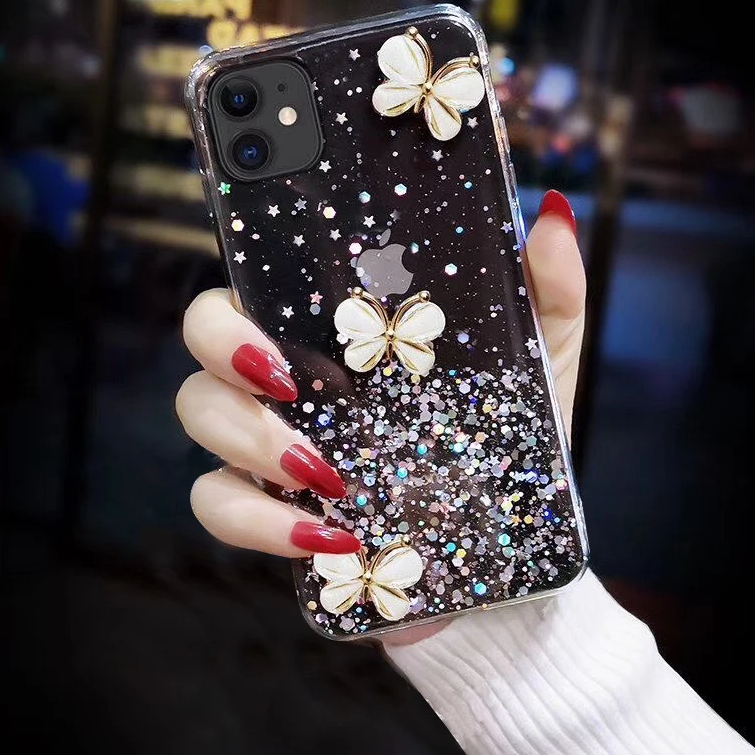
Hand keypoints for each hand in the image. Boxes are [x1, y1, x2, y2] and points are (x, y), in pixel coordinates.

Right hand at [176, 190, 584, 640]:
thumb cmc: (507, 434)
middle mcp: (289, 372)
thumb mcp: (538, 358)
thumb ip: (549, 289)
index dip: (244, 262)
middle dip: (226, 346)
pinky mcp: (268, 512)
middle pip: (204, 331)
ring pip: (200, 413)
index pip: (260, 273)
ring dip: (248, 439)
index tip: (275, 302)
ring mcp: (268, 440)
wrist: (501, 540)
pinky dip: (259, 523)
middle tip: (289, 379)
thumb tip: (555, 214)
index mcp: (336, 324)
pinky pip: (219, 506)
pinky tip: (327, 537)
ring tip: (325, 474)